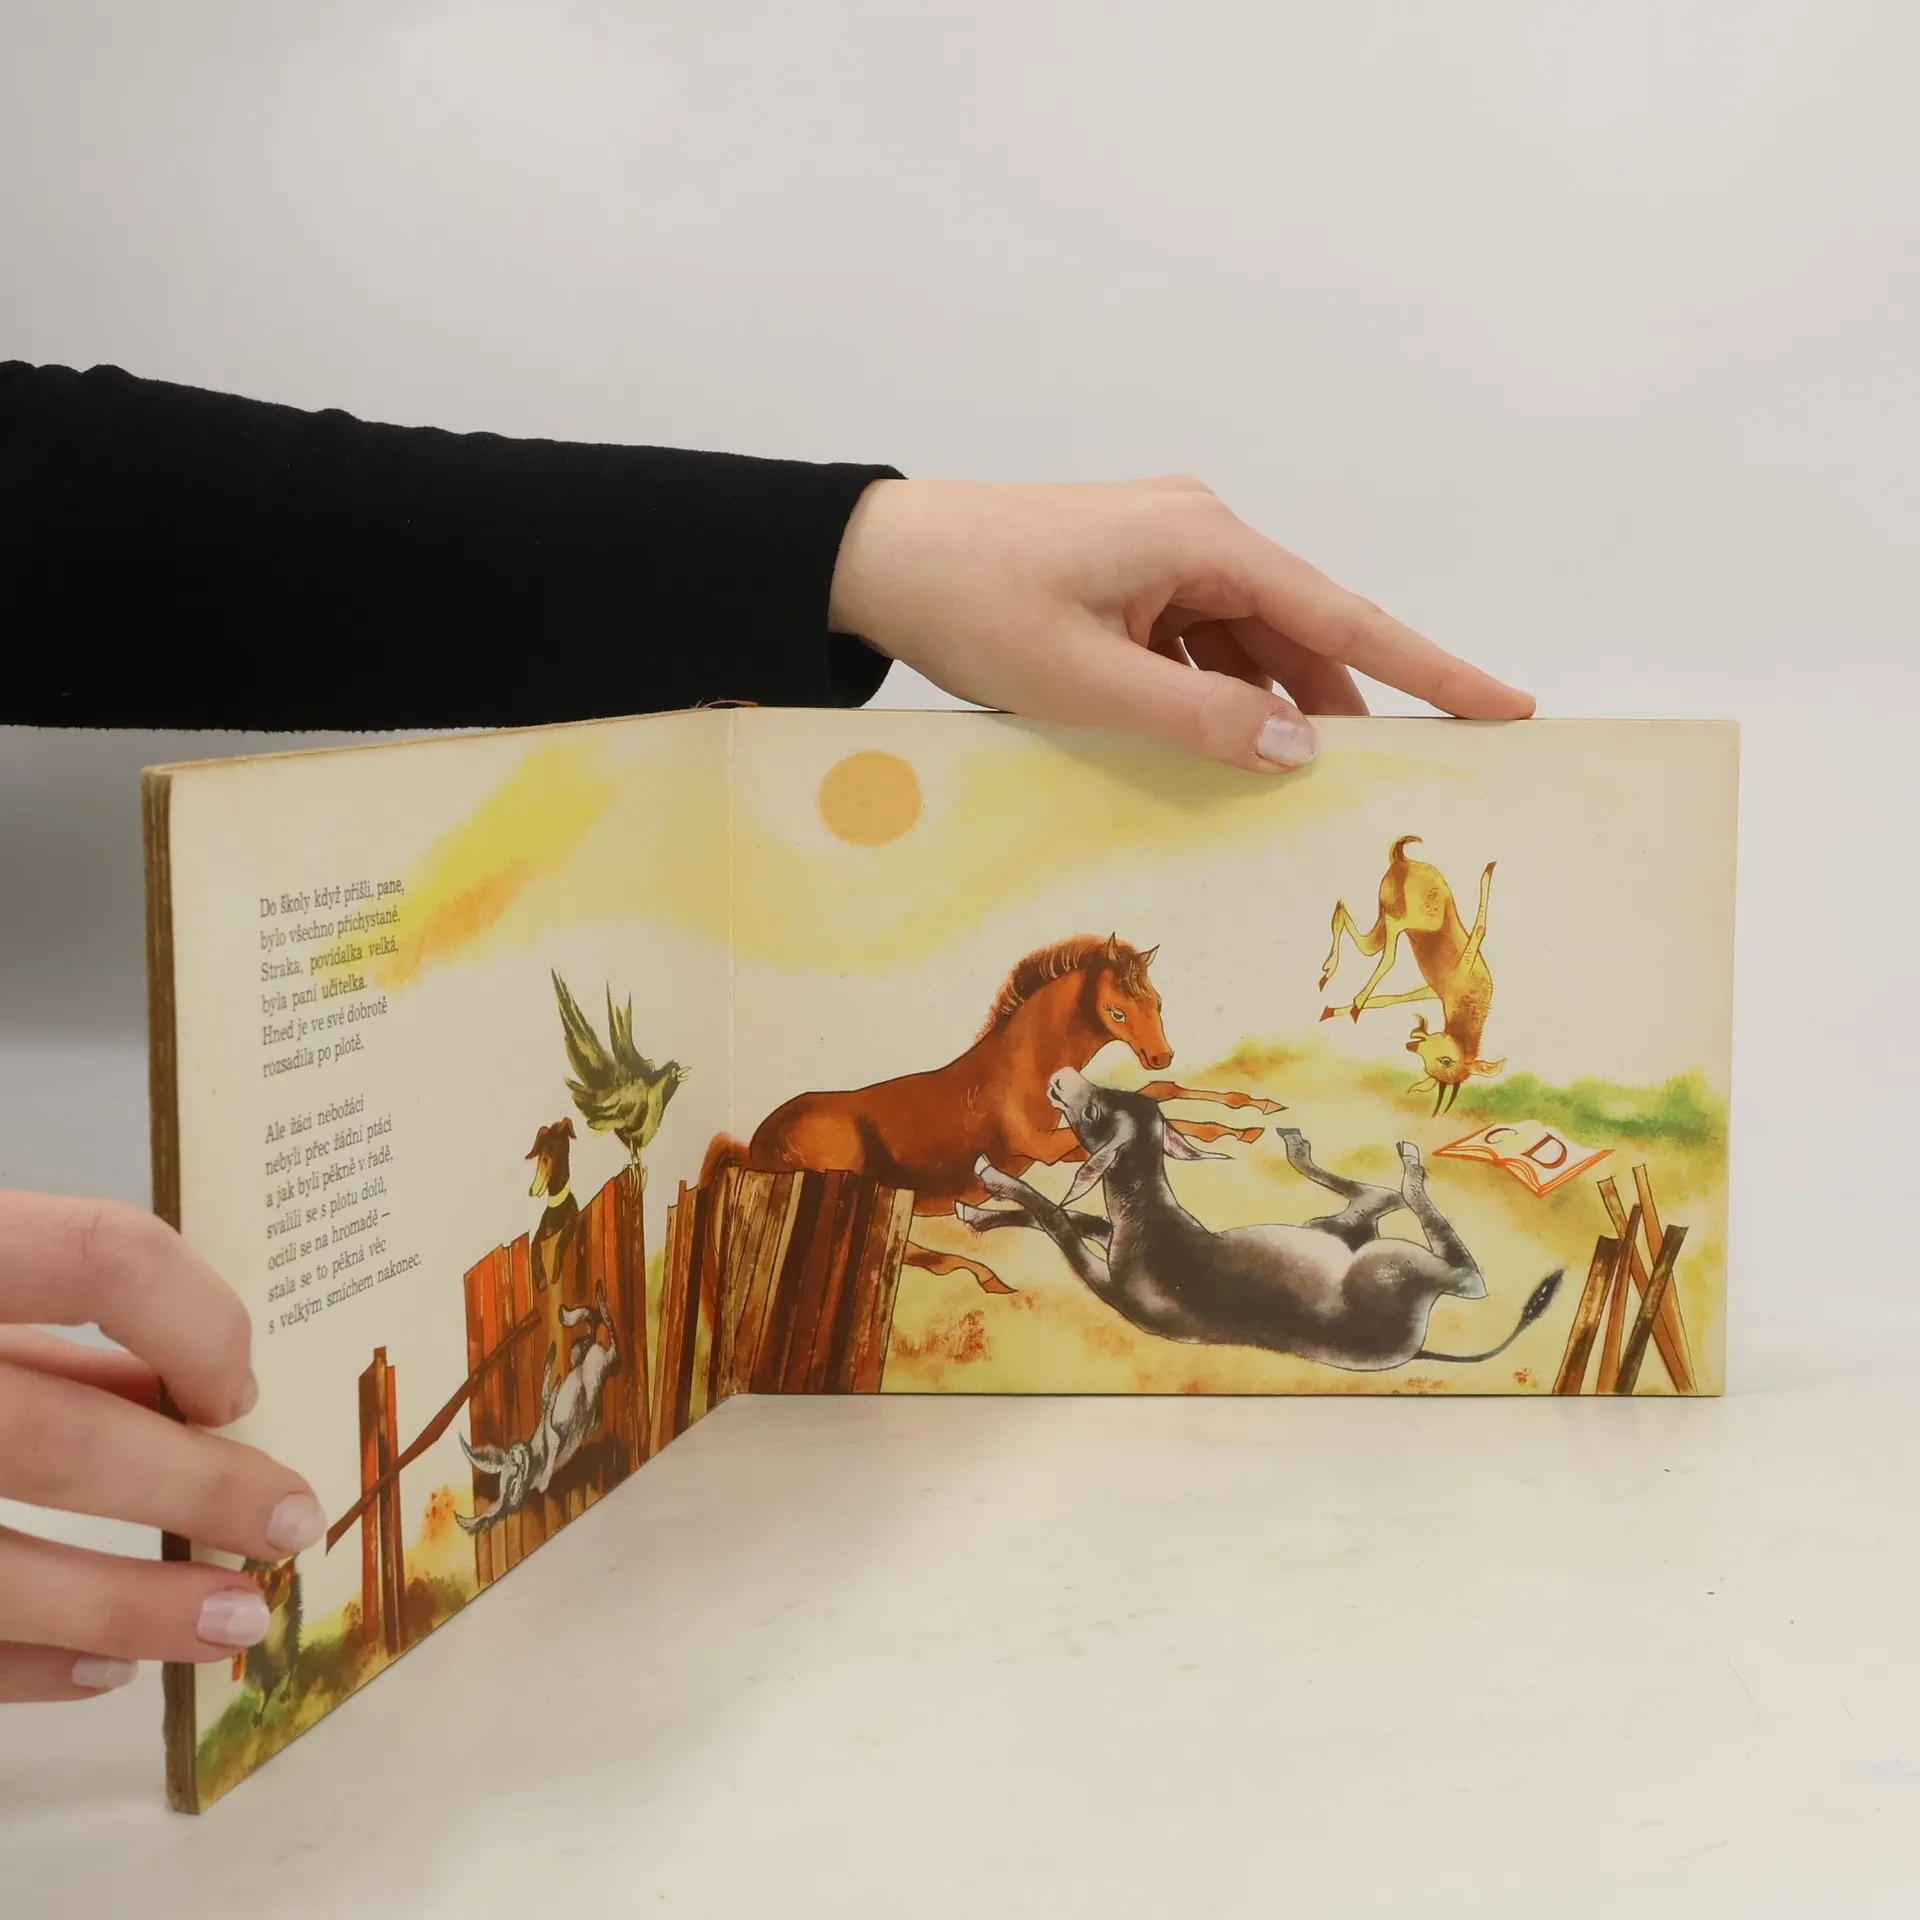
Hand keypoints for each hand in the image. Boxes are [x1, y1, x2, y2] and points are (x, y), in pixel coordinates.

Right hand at [0, 1190, 323, 1703]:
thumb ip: (51, 1323)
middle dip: (201, 1490)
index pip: (102, 1259)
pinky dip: (28, 1665)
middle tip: (293, 1519)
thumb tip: (185, 1387)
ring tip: (232, 1622)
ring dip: (130, 1610)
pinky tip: (102, 1667)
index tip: (242, 1384)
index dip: (197, 1321)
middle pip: (63, 1439)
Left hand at [828, 477, 1532, 770]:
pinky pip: (1196, 641)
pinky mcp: (1127, 576)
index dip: (1428, 667)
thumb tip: (1299, 749)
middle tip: (1391, 776)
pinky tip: (1211, 745)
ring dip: (1268, 707)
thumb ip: (1198, 717)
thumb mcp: (1085, 679)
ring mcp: (1160, 552)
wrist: (872, 555)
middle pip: (1298, 632)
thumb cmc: (970, 602)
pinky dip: (1212, 693)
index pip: (1341, 617)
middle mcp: (1196, 533)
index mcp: (1201, 539)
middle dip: (1341, 704)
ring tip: (1293, 781)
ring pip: (1246, 643)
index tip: (1504, 704)